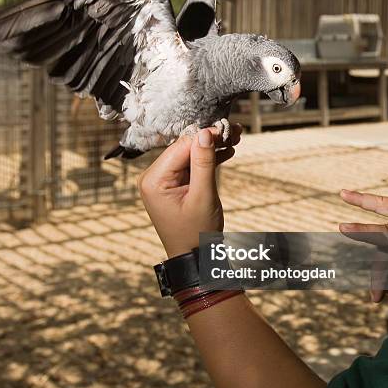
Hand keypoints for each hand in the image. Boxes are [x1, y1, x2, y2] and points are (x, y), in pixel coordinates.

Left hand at [138, 125, 241, 257]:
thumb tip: (204, 133)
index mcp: (153, 180)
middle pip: (184, 148)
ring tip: (234, 138)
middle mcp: (153, 177)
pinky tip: (226, 152)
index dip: (204, 136)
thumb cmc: (195, 234)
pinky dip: (208, 160)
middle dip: (209, 139)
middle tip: (234, 131)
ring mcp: (163, 180)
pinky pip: (191, 165)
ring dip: (211, 147)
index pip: (180, 147)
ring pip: (190, 154)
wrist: (194, 258)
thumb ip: (203, 163)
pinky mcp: (174, 184)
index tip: (226, 129)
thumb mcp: (202, 197)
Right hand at [339, 191, 387, 301]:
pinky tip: (343, 194)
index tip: (343, 228)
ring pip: (385, 237)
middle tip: (378, 297)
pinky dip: (363, 200)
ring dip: (383, 258)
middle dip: (381, 271)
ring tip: (381, 288)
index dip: (366, 232)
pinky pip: (383, 203)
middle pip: (386, 246)